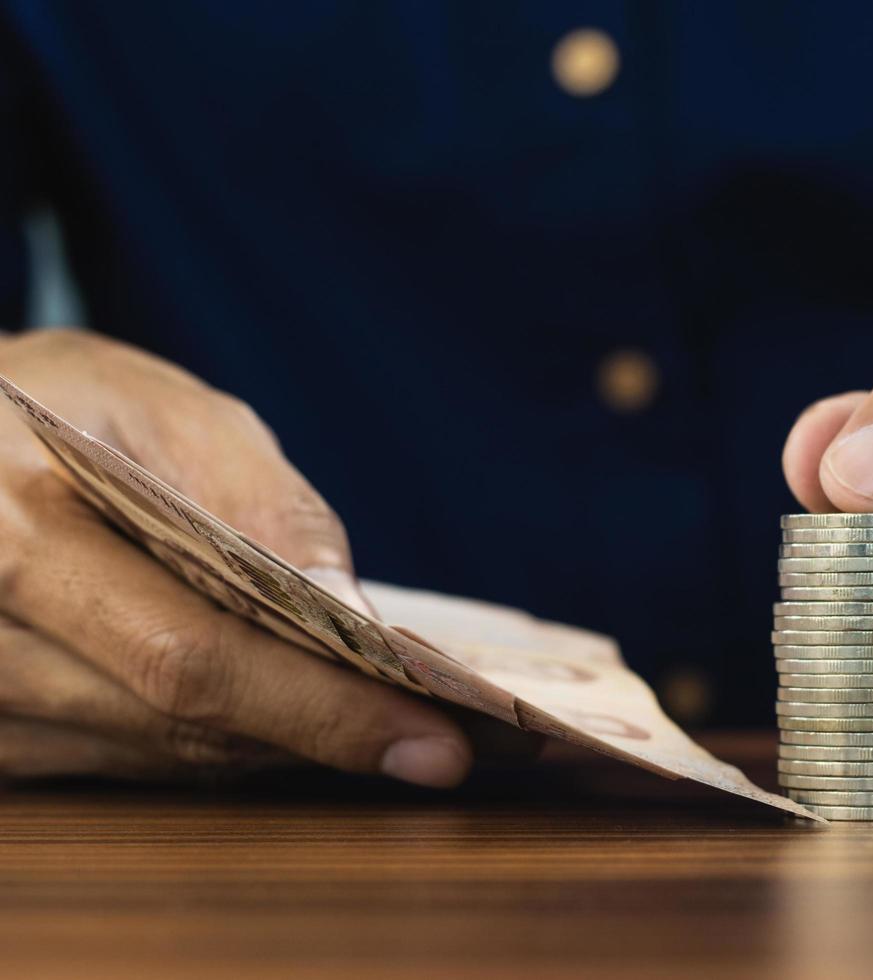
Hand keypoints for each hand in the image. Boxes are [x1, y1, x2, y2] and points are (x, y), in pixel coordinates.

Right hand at [0, 330, 470, 785]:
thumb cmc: (52, 403)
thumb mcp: (160, 407)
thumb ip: (260, 502)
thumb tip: (353, 614)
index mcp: (8, 536)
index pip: (187, 658)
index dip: (319, 709)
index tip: (434, 742)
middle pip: (180, 724)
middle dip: (320, 731)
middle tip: (435, 738)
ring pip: (159, 757)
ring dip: (272, 739)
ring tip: (366, 711)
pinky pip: (122, 763)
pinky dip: (209, 738)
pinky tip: (271, 705)